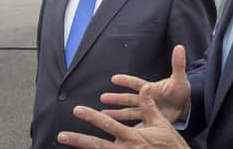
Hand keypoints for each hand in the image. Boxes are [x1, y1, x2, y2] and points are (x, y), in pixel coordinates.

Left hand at [57, 86, 189, 148]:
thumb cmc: (171, 145)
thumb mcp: (161, 123)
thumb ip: (149, 106)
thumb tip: (144, 89)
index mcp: (133, 137)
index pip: (108, 125)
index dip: (92, 117)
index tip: (78, 110)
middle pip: (97, 145)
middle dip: (78, 140)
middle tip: (61, 136)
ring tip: (67, 144)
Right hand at [101, 45, 190, 123]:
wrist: (186, 107)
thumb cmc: (181, 91)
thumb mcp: (180, 79)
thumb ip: (178, 64)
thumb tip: (179, 47)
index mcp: (151, 89)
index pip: (137, 84)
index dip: (127, 81)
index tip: (114, 78)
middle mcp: (146, 99)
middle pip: (129, 98)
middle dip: (116, 98)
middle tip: (102, 98)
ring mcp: (147, 110)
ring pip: (129, 112)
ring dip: (117, 113)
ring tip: (104, 114)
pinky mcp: (150, 121)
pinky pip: (138, 124)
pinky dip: (130, 128)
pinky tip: (119, 130)